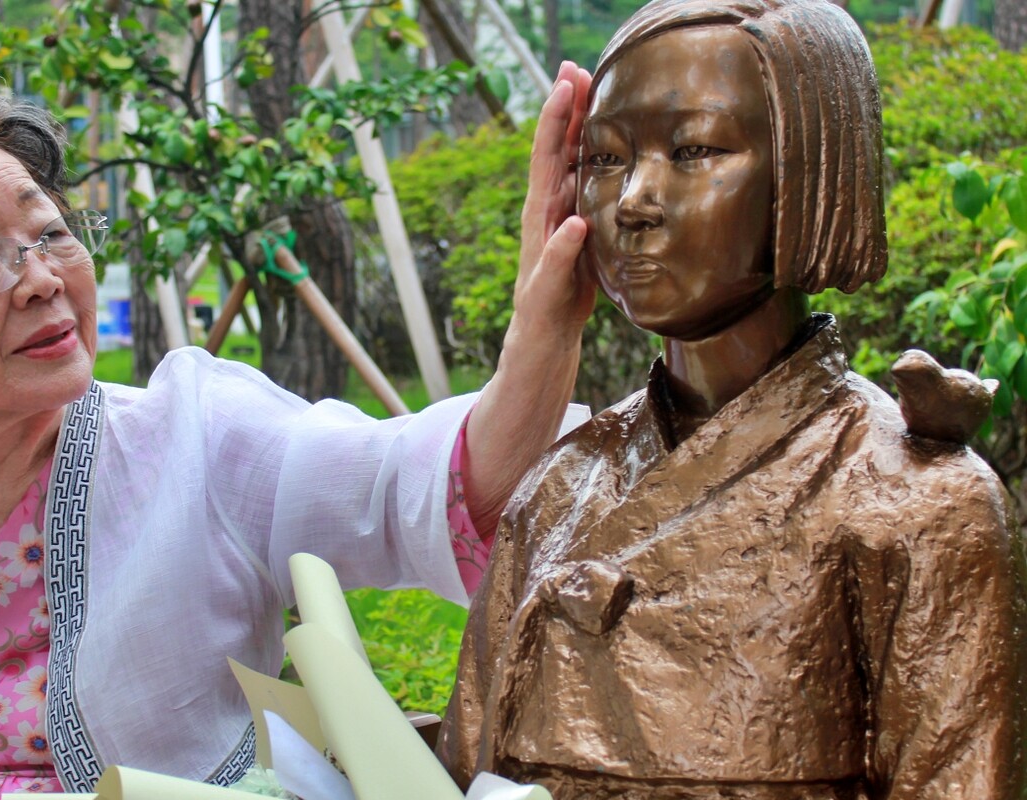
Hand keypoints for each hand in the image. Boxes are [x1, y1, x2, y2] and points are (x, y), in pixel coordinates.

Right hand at [463, 63, 596, 539]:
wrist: (526, 401)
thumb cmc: (551, 340)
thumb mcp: (578, 280)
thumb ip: (583, 241)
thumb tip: (598, 202)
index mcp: (552, 243)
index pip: (559, 173)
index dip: (568, 125)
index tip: (581, 72)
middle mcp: (537, 254)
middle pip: (544, 179)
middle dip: (556, 125)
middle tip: (568, 73)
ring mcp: (533, 285)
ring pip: (540, 216)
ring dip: (551, 167)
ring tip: (564, 121)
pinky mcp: (535, 321)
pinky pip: (546, 282)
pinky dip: (558, 250)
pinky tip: (571, 221)